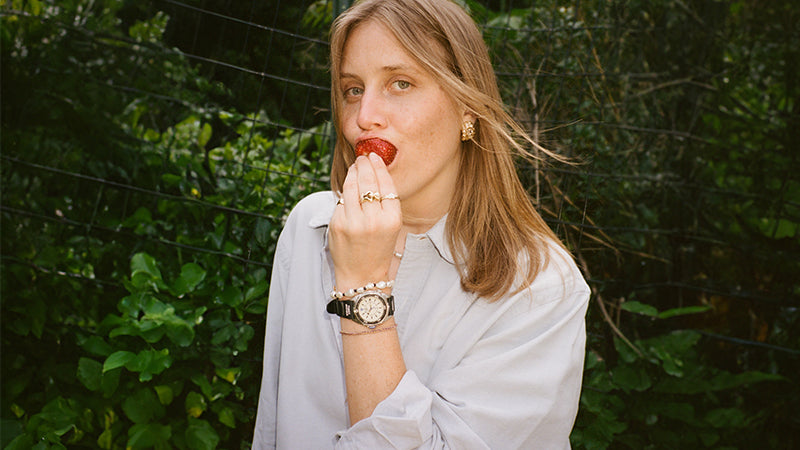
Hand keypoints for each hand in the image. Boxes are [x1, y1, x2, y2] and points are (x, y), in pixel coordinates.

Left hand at [329, 153, 401, 292]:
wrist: (362, 276)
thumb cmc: (379, 249)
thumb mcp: (391, 227)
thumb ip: (386, 203)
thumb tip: (375, 172)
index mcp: (392, 220)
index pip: (386, 185)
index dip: (379, 168)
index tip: (375, 157)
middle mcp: (373, 220)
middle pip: (368, 182)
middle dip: (364, 166)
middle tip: (363, 157)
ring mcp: (353, 222)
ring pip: (351, 187)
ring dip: (352, 173)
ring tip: (355, 166)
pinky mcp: (337, 225)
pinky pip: (341, 201)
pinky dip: (344, 191)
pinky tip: (347, 185)